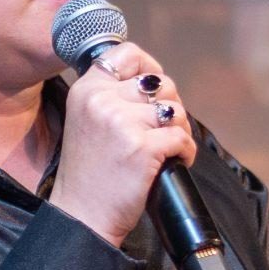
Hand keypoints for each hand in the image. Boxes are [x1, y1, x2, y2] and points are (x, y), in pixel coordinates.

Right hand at [48, 42, 199, 246]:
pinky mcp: (142, 148)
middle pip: (159, 83)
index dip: (150, 67)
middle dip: (170, 106)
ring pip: (175, 110)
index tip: (154, 90)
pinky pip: (181, 137)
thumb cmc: (89, 173)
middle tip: (163, 129)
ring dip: (181, 129)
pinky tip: (175, 162)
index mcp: (86, 90)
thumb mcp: (86, 121)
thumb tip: (155, 80)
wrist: (82, 216)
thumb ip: (111, 96)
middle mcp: (101, 101)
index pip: (127, 53)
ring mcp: (122, 123)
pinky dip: (186, 151)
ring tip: (169, 148)